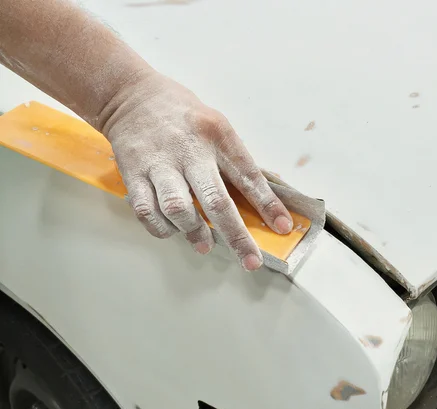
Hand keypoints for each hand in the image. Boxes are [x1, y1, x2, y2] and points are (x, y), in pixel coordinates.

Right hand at [102, 71, 292, 270]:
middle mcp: (189, 149)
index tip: (283, 228)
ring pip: (178, 208)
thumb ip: (235, 162)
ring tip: (204, 243)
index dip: (268, 205)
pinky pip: (147, 211)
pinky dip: (162, 229)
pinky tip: (173, 230)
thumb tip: (262, 203)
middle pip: (215, 199)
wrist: (129, 94)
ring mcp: (159, 162)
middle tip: (250, 261)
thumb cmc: (183, 116)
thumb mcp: (217, 126)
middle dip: (236, 235)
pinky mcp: (133, 173)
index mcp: (217, 135)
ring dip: (194, 233)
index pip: (248, 175)